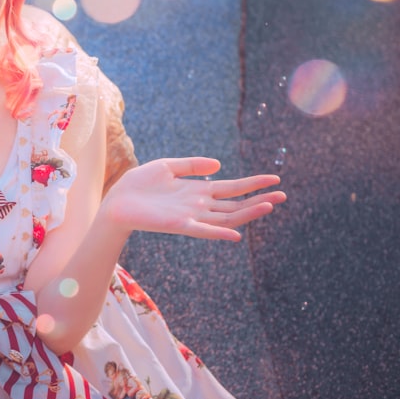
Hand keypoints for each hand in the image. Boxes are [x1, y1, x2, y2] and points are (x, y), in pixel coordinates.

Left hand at [100, 157, 285, 240]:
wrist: (117, 200)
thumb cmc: (139, 184)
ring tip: (269, 206)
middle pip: (235, 205)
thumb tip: (219, 165)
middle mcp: (199, 206)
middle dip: (259, 200)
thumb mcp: (167, 167)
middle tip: (283, 196)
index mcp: (197, 191)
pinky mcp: (179, 225)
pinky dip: (219, 233)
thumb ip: (192, 165)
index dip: (252, 183)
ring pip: (226, 218)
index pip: (231, 188)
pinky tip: (237, 234)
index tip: (274, 179)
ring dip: (247, 213)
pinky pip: (203, 230)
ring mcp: (191, 216)